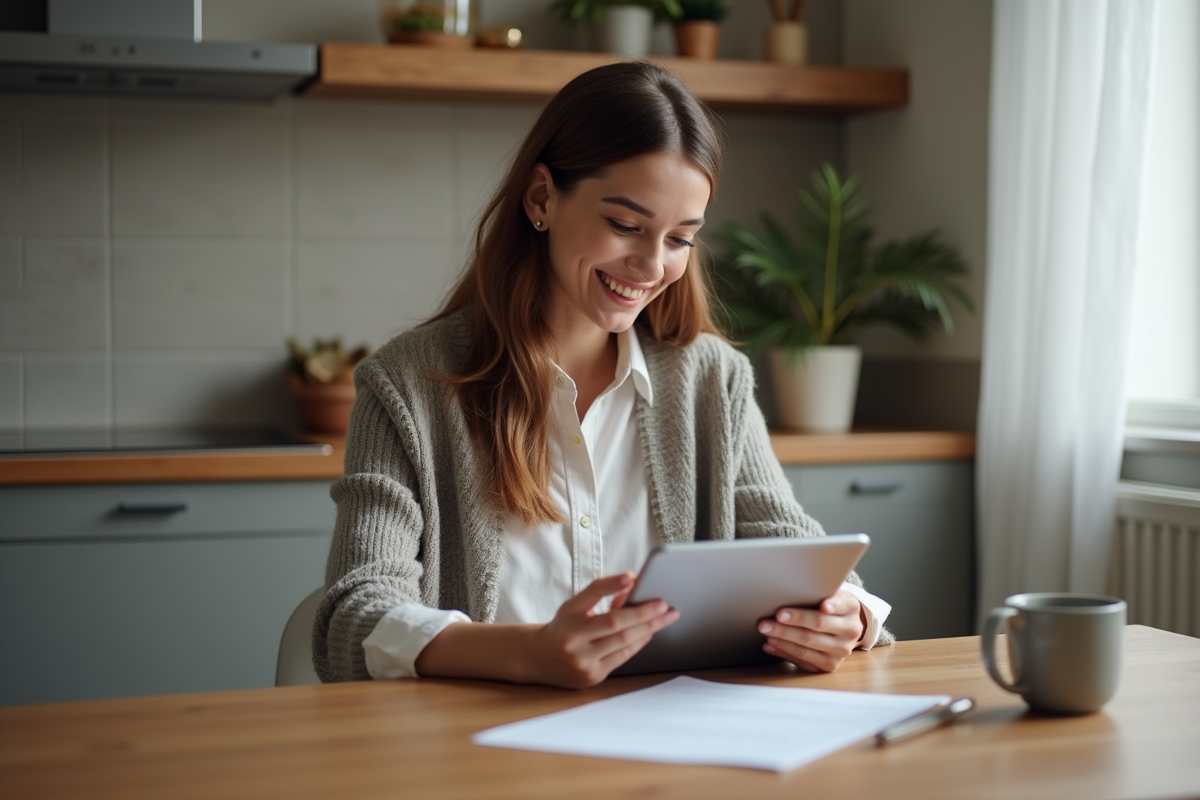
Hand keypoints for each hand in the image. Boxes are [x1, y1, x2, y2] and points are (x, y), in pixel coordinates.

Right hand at [527, 572, 679, 688]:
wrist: (540, 658)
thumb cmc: (564, 626)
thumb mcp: (575, 606)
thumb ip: (601, 592)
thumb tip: (631, 583)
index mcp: (568, 615)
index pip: (593, 595)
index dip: (613, 585)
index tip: (633, 578)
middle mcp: (572, 639)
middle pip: (616, 624)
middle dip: (645, 614)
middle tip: (665, 605)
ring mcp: (582, 661)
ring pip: (623, 642)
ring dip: (648, 629)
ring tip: (665, 618)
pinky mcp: (592, 676)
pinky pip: (622, 657)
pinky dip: (638, 643)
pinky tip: (649, 633)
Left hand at [757, 589, 864, 672]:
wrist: (846, 626)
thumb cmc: (833, 606)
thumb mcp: (833, 594)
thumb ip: (820, 592)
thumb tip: (792, 592)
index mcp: (851, 609)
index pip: (832, 608)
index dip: (813, 610)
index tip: (798, 609)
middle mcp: (850, 632)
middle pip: (815, 628)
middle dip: (789, 624)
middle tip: (769, 619)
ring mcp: (841, 652)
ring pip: (806, 647)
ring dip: (782, 639)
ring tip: (766, 631)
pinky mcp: (830, 666)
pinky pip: (803, 661)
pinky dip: (784, 652)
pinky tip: (770, 645)